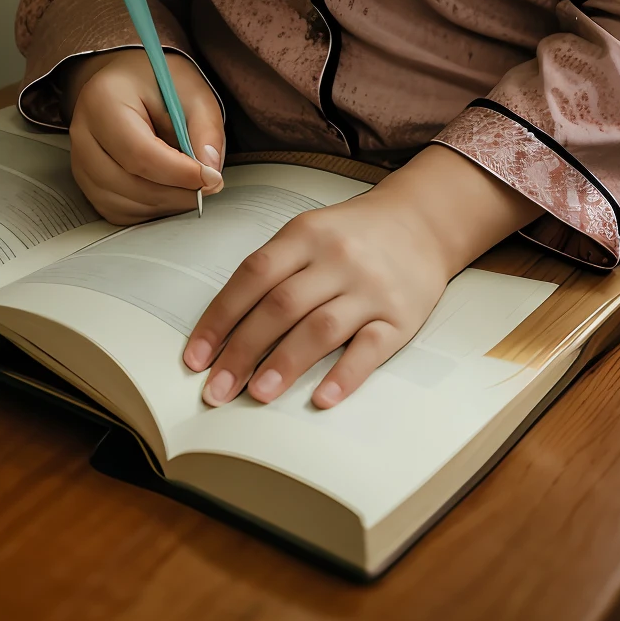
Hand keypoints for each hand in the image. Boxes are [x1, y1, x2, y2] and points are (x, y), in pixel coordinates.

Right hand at [67, 49, 225, 223]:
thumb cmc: (157, 82)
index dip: (178, 172)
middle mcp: (83, 132)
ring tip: (190, 185)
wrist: (128, 81)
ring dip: (164, 204)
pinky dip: (148, 210)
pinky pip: (116, 211)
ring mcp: (79, 160)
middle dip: (175, 192)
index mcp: (104, 99)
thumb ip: (206, 129)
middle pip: (128, 182)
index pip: (139, 152)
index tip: (211, 177)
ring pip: (121, 203)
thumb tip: (211, 171)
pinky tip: (168, 191)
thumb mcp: (193, 92)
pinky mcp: (86, 182)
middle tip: (208, 184)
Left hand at [183, 146, 538, 409]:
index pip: (253, 276)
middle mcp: (337, 258)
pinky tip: (322, 398)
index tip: (196, 358)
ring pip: (321, 328)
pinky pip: (371, 348)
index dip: (220, 318)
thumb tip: (224, 330)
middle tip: (217, 390)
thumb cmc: (353, 235)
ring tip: (257, 395)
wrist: (422, 222)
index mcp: (305, 234)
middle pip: (281, 306)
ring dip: (285, 364)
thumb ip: (272, 271)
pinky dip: (345, 375)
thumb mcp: (309, 232)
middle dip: (243, 351)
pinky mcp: (401, 316)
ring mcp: (370, 288)